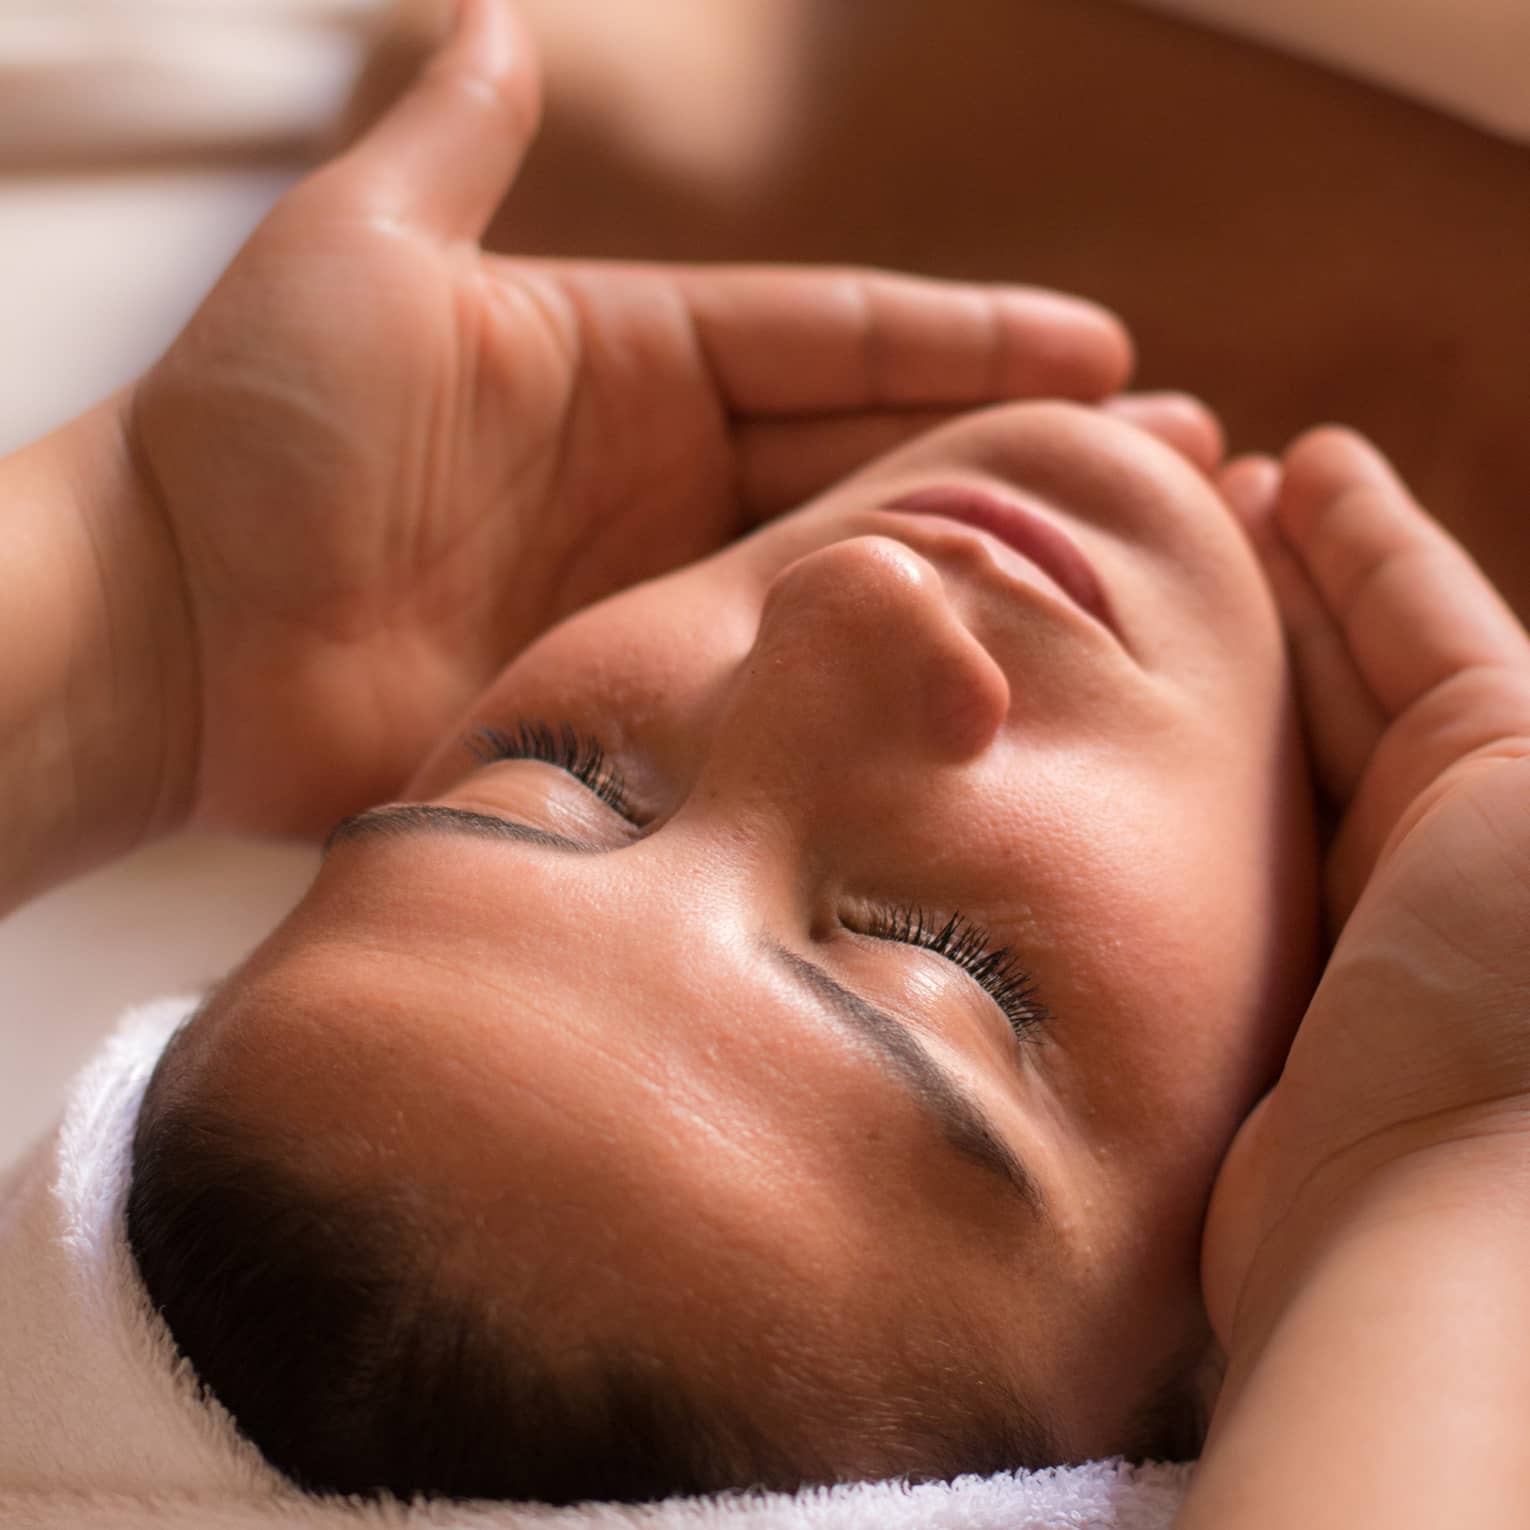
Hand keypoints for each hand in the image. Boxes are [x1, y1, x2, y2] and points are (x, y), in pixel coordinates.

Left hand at [128, 0, 1131, 837]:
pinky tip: (976, 684)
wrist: (170, 627)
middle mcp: (665, 478)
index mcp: (633, 357)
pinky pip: (778, 684)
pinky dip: (868, 683)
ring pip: (845, 574)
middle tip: (1181, 458)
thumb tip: (504, 20)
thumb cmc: (254, 430)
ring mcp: (658, 594)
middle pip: (875, 456)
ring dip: (974, 570)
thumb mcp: (362, 249)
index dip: (967, 341)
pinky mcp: (634, 697)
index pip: (838, 338)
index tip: (1100, 349)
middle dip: (1021, 453)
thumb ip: (454, 141)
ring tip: (1126, 571)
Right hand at [1203, 432, 1529, 1351]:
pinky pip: (1200, 827)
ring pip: (1262, 742)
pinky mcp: (1251, 972)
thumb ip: (1476, 683)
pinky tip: (1114, 695)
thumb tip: (1397, 603)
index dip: (1365, 538)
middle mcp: (1443, 846)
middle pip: (1340, 672)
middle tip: (1196, 488)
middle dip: (1279, 579)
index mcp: (1522, 786)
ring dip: (1215, 652)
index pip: (1429, 623)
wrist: (1430, 1226)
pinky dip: (1163, 754)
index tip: (1301, 459)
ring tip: (1145, 566)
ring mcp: (1341, 912)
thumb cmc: (1520, 995)